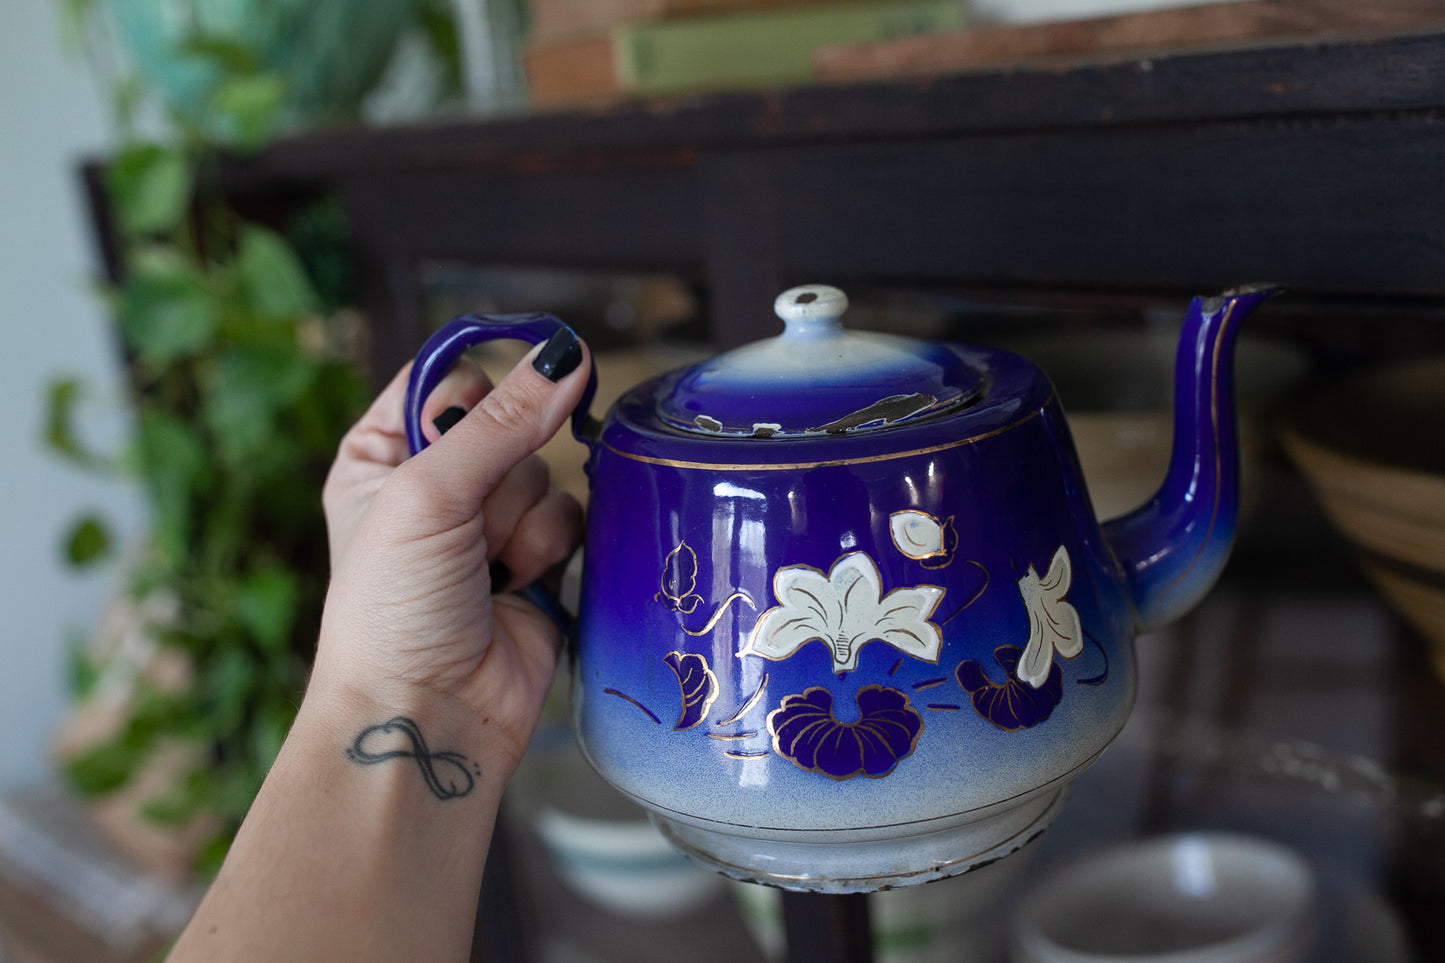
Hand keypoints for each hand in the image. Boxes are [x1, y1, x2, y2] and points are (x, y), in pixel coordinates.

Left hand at [311, 329, 589, 774]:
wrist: (426, 717)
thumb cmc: (394, 608)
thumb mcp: (430, 494)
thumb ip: (504, 421)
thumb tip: (570, 354)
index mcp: (382, 455)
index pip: (446, 378)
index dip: (474, 392)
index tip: (485, 416)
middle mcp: (435, 484)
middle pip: (508, 423)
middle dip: (498, 474)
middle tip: (465, 523)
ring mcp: (489, 525)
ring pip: (544, 472)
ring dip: (521, 520)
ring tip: (488, 569)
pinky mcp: (537, 562)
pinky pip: (570, 517)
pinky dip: (550, 548)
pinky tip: (518, 584)